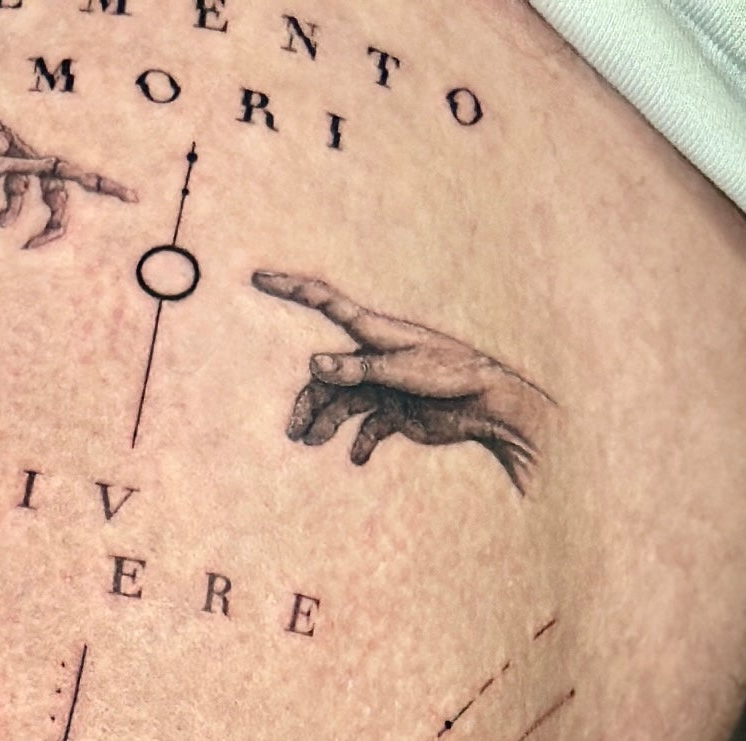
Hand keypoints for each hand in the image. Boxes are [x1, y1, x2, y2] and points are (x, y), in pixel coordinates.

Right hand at [251, 269, 555, 489]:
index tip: (257, 278)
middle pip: (326, 375)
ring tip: (312, 444)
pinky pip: (368, 427)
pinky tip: (360, 458)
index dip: (290, 289)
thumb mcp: (402, 372)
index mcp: (375, 333)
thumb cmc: (451, 378)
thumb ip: (357, 370)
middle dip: (308, 401)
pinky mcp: (396, 410)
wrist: (488, 406)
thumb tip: (314, 363)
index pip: (325, 303)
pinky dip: (360, 443)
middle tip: (296, 435)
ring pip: (341, 403)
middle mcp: (375, 356)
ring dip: (325, 424)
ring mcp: (384, 383)